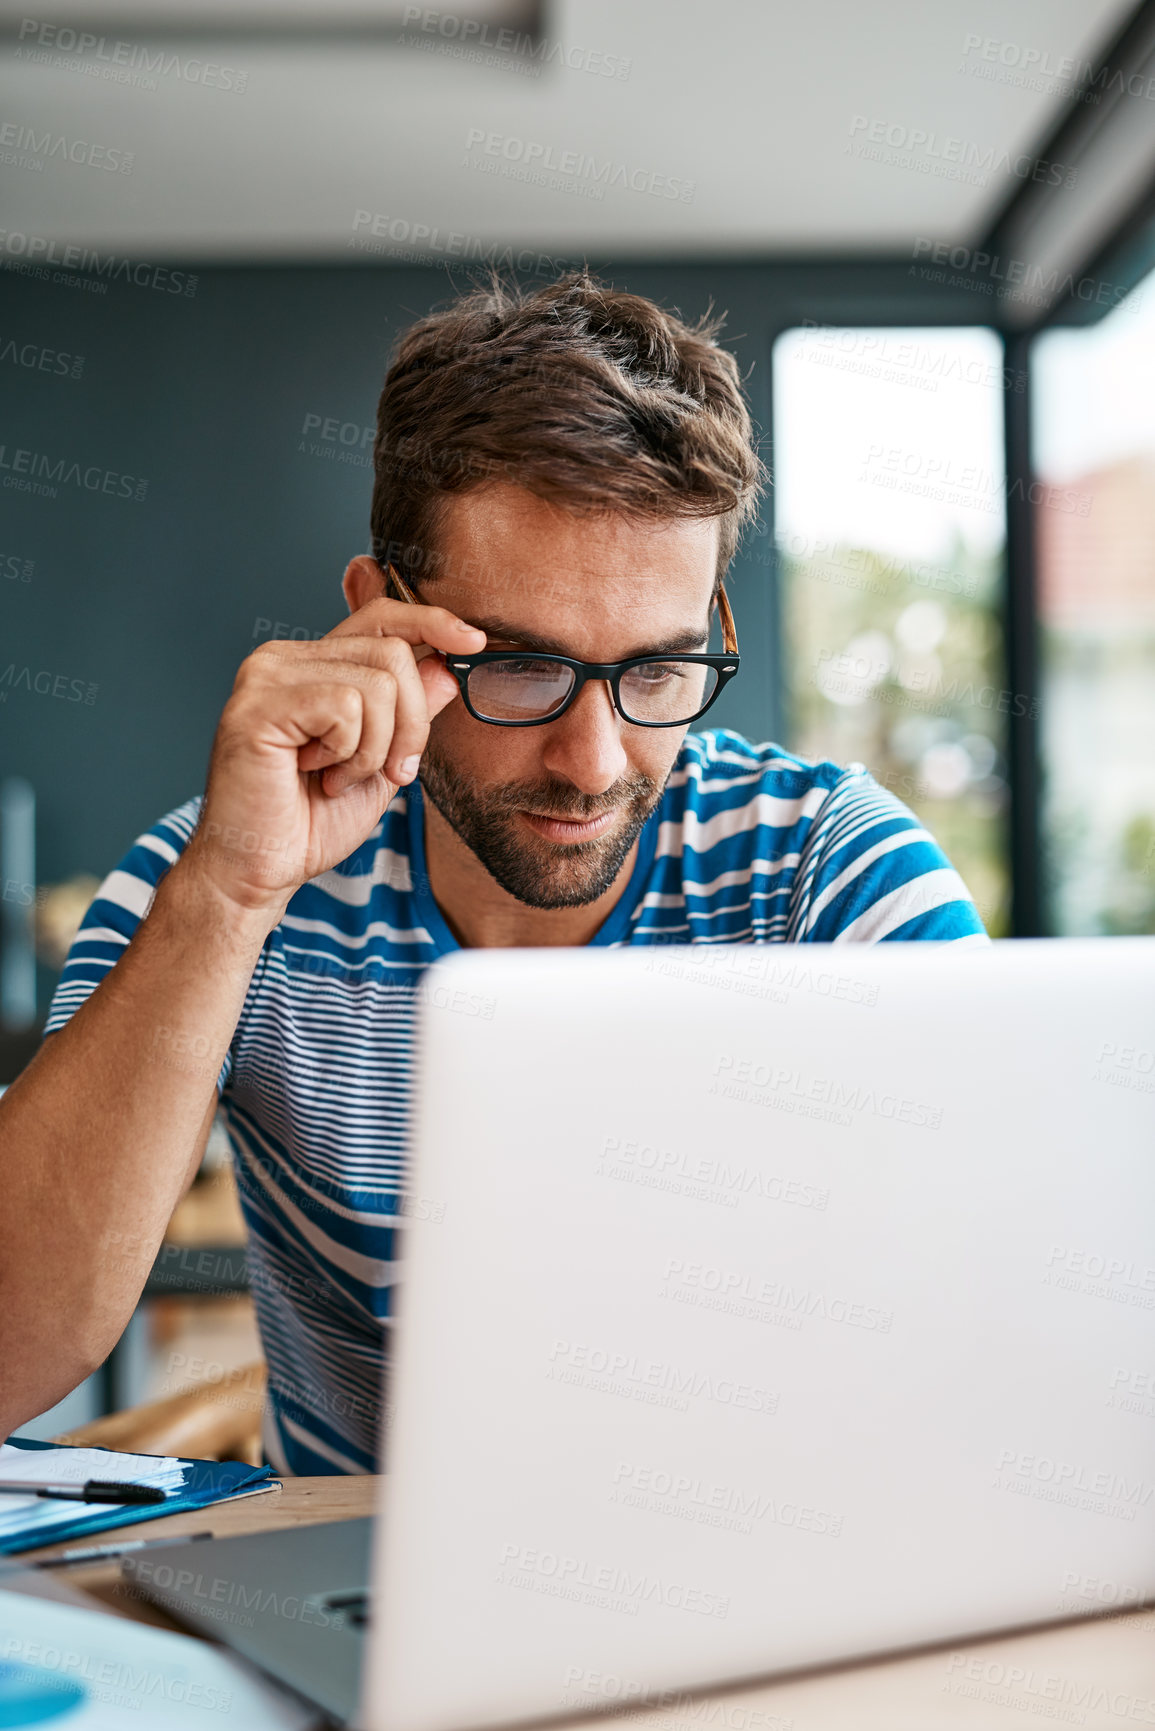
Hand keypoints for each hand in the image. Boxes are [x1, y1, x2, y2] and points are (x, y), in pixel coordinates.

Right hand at [179, 596, 484, 918]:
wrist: (260, 870)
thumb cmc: (310, 821)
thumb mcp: (381, 762)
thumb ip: (409, 714)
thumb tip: (446, 668)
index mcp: (311, 666)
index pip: (380, 618)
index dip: (431, 622)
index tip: (474, 641)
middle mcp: (284, 659)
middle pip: (393, 654)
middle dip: (412, 723)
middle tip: (388, 771)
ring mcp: (266, 677)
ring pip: (377, 683)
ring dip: (376, 748)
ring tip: (337, 778)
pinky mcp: (258, 704)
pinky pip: (345, 706)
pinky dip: (349, 753)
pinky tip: (318, 775)